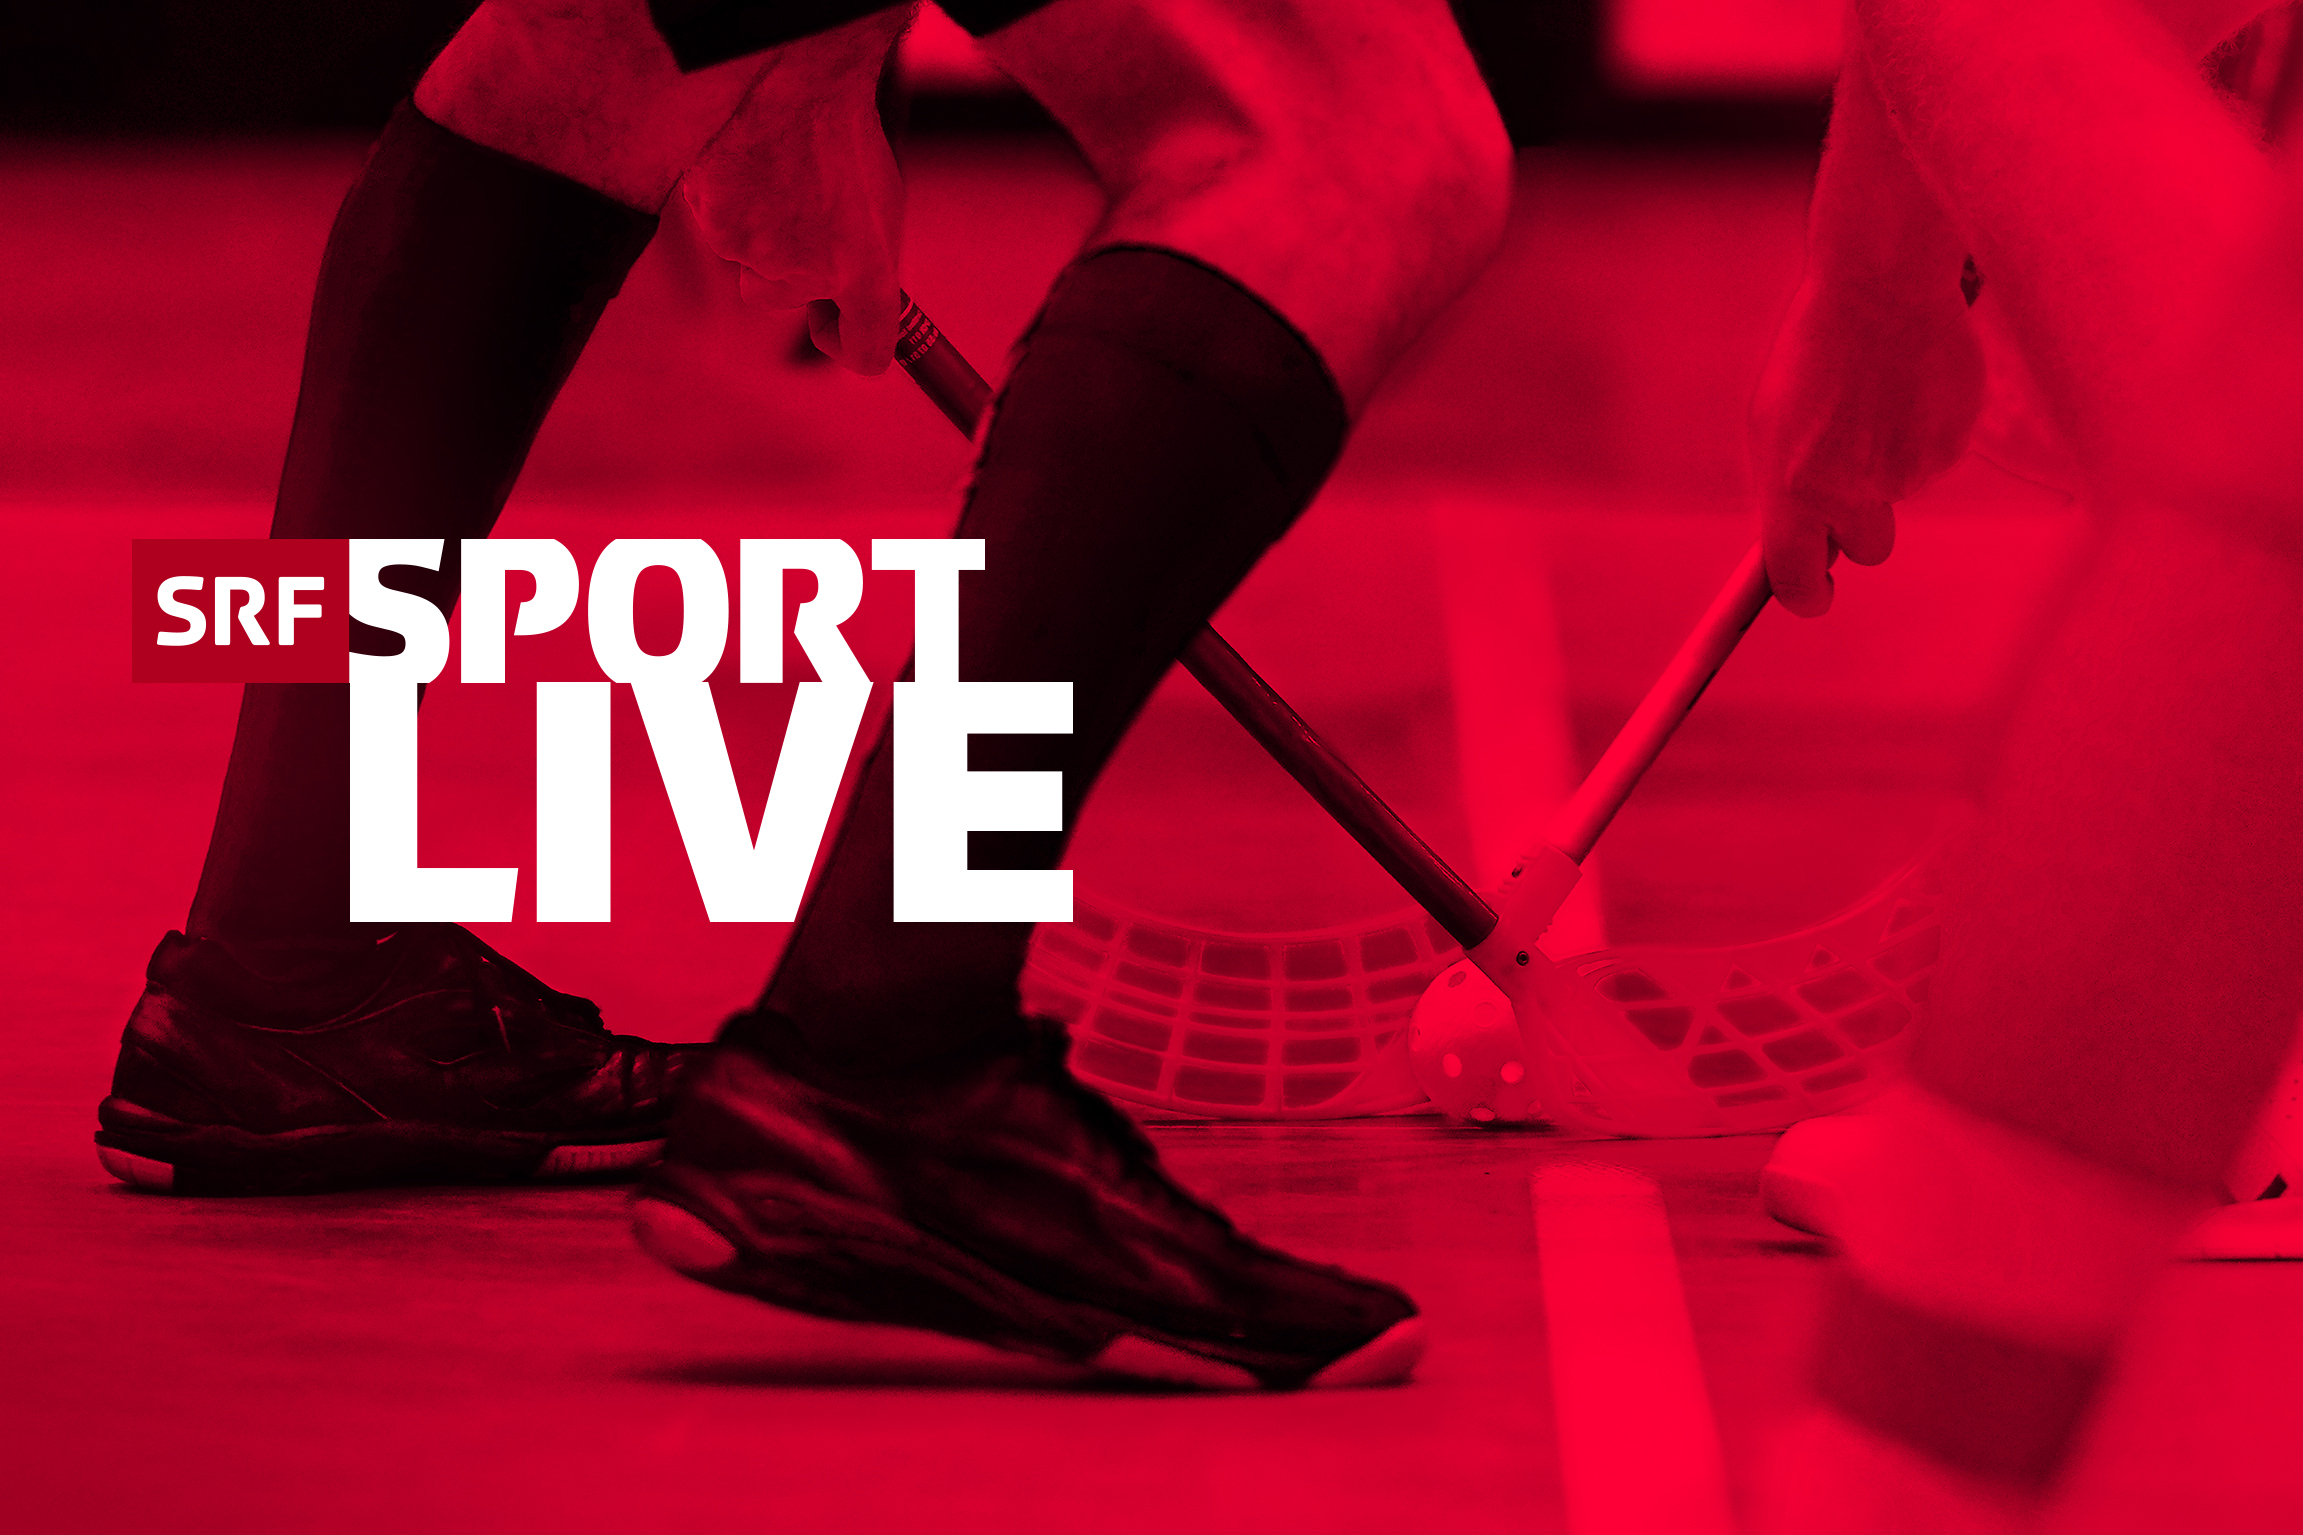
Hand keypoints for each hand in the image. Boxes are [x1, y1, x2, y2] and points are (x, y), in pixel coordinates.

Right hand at [679, 9, 911, 374]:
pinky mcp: (717, 230)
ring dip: (757, 228)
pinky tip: (748, 164)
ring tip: (777, 171)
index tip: (830, 323)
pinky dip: (727, 202)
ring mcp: (760, 258)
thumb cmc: (839, 135)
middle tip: (799, 206)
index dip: (846, 344)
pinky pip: (718, 226)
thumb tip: (849, 288)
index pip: (867, 351)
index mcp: (866, 272)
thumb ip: (863, 256)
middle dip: (786, 264)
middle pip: (784, 297)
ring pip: (749, 259)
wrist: (791, 84)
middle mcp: (813, 276)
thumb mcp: (876, 201)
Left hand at [1750, 274, 1985, 615]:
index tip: (1814, 596)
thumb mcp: (1775, 424)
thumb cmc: (1814, 355)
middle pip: (1867, 548)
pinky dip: (1921, 434)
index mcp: (1793, 488)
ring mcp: (1908, 471)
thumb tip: (1797, 544)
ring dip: (1889, 462)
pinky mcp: (1952, 445)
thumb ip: (1785, 490)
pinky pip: (1933, 459)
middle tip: (1849, 472)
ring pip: (1902, 494)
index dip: (1806, 596)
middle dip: (1859, 525)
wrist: (1880, 289)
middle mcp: (1853, 490)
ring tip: (1874, 400)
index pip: (1795, 578)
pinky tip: (1907, 388)